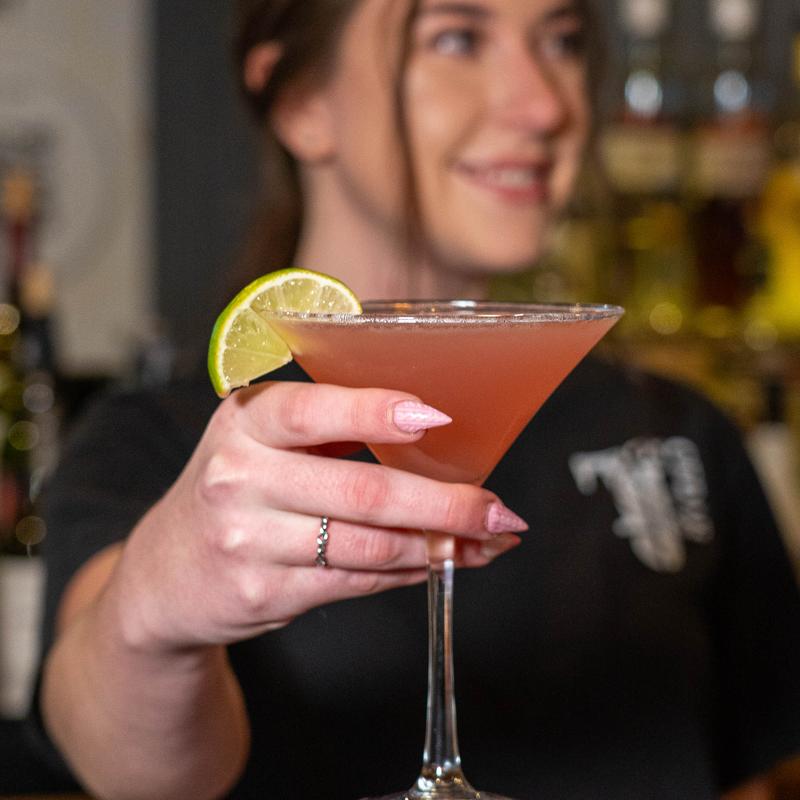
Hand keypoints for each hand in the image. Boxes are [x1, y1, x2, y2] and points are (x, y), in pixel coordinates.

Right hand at [110, 381, 525, 652]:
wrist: (165, 575)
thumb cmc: (234, 489)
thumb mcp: (258, 441)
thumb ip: (327, 428)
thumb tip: (432, 429)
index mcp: (244, 423)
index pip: (312, 413)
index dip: (376, 413)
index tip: (438, 417)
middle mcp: (240, 478)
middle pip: (363, 492)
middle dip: (445, 504)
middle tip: (499, 509)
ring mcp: (249, 542)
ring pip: (370, 545)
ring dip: (440, 546)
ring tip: (485, 542)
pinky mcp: (265, 594)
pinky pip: (356, 581)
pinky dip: (407, 572)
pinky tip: (436, 563)